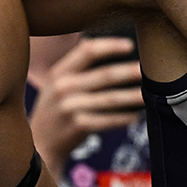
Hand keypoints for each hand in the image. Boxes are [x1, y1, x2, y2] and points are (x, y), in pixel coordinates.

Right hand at [29, 36, 142, 175]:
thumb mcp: (55, 83)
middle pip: (104, 75)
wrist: (37, 146)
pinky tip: (136, 117)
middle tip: (147, 69)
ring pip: (110, 99)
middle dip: (129, 71)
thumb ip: (74, 65)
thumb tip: (97, 40)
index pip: (87, 50)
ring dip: (132, 96)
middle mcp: (63, 87)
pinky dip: (123, 118)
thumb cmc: (54, 110)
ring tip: (149, 94)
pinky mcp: (77, 126)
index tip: (130, 45)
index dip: (110, 45)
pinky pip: (107, 120)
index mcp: (59, 72)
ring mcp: (70, 108)